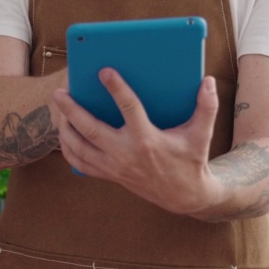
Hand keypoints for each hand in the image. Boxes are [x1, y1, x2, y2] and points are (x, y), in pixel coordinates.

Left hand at [51, 67, 220, 214]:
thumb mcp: (202, 134)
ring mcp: (115, 167)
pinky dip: (69, 150)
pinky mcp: (110, 175)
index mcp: (148, 140)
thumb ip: (207, 106)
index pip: (129, 109)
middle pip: (91, 130)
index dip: (116, 88)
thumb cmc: (191, 160)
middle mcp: (126, 154)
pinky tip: (65, 134)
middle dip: (72, 110)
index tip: (104, 71)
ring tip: (59, 109)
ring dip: (66, 129)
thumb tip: (208, 81)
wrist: (184, 196)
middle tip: (60, 92)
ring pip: (80, 148)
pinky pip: (81, 164)